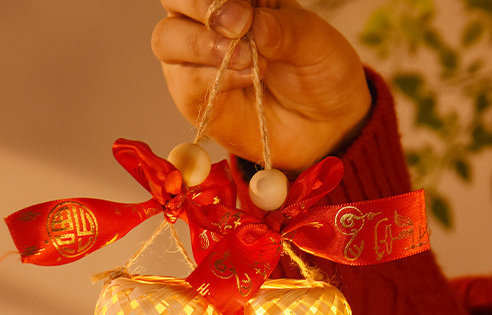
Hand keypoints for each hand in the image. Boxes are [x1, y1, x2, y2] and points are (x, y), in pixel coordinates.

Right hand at [152, 0, 371, 171]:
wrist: (325, 124)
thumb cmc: (318, 72)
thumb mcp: (314, 42)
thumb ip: (285, 29)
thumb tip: (254, 23)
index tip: (246, 12)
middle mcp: (208, 25)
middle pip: (174, 4)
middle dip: (202, 12)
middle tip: (240, 27)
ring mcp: (198, 63)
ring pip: (167, 41)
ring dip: (204, 47)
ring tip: (249, 59)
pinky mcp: (197, 101)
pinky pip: (185, 83)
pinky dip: (214, 79)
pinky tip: (248, 77)